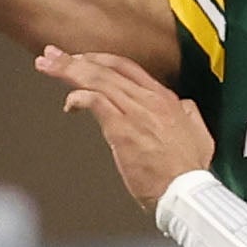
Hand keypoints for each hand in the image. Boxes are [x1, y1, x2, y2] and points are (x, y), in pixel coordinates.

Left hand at [38, 45, 212, 208]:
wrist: (184, 191)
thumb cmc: (189, 171)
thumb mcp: (199, 134)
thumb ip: (189, 115)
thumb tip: (183, 106)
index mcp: (164, 98)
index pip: (125, 67)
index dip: (99, 60)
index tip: (81, 59)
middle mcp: (148, 99)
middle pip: (105, 69)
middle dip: (74, 60)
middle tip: (51, 55)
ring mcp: (135, 112)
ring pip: (97, 80)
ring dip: (68, 71)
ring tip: (46, 67)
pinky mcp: (122, 129)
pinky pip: (95, 101)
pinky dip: (78, 98)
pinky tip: (68, 104)